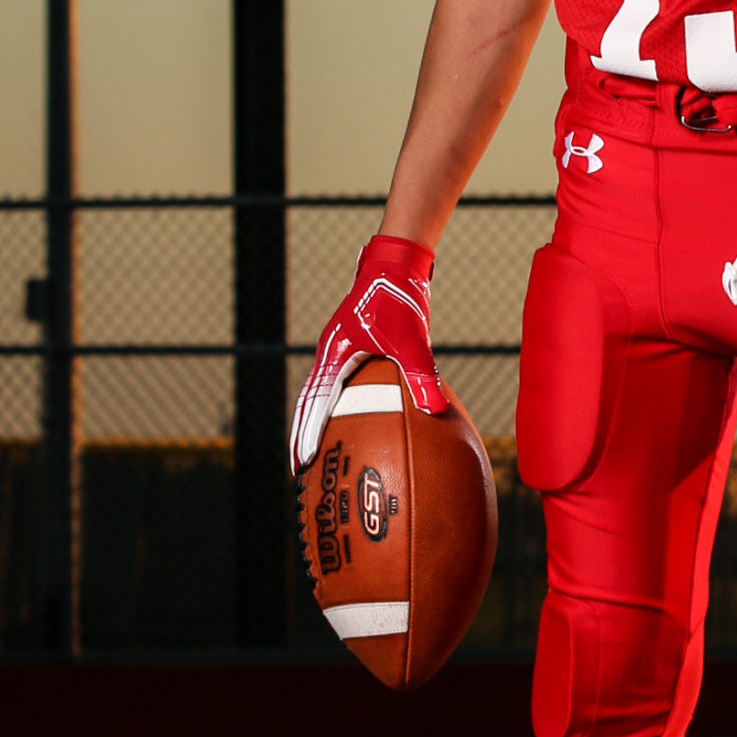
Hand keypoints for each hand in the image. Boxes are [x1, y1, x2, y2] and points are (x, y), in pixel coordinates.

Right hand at [289, 235, 445, 474]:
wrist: (397, 265)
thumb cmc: (399, 298)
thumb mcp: (412, 339)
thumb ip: (422, 374)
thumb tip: (436, 410)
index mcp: (334, 355)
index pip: (314, 404)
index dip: (306, 435)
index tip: (302, 464)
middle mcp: (330, 355)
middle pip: (310, 404)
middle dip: (304, 437)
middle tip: (301, 470)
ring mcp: (339, 352)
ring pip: (322, 395)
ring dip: (317, 423)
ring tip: (318, 453)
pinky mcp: (353, 349)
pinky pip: (341, 385)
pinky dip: (340, 407)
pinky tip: (355, 423)